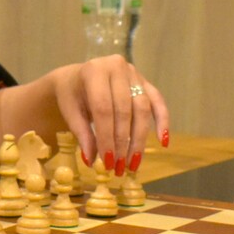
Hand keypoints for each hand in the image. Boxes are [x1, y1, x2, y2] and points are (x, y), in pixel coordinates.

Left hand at [52, 55, 169, 177]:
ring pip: (142, 108)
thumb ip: (82, 134)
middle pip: (124, 110)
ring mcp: (133, 73)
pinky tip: (163, 141)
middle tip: (120, 167)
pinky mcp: (145, 81)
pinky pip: (158, 101)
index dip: (106, 137)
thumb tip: (91, 161)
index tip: (107, 162)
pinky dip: (162, 121)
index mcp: (93, 71)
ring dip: (139, 139)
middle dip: (123, 142)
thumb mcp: (70, 112)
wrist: (76, 78)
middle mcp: (116, 67)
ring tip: (133, 163)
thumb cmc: (71, 95)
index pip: (103, 108)